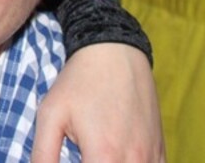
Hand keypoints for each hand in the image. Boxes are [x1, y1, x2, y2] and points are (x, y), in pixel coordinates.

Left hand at [32, 43, 164, 161]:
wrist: (115, 53)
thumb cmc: (79, 83)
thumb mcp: (50, 114)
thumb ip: (44, 154)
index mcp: (104, 156)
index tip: (71, 161)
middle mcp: (133, 161)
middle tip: (81, 156)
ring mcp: (151, 157)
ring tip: (95, 156)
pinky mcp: (160, 150)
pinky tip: (114, 158)